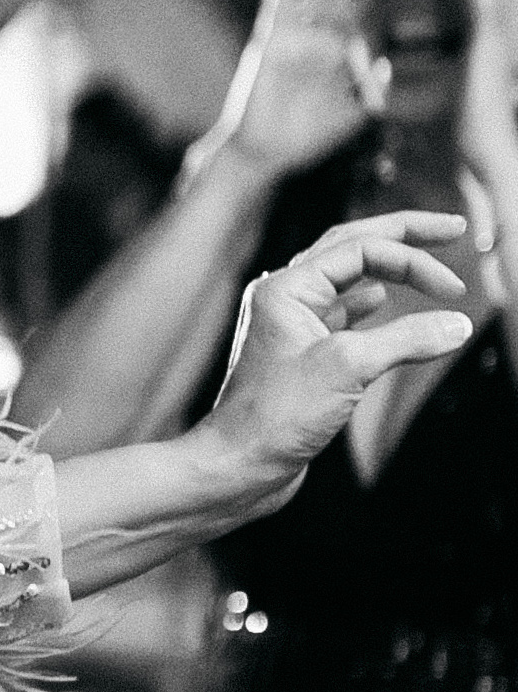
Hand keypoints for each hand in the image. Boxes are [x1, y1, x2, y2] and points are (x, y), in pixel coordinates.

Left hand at [201, 210, 472, 503]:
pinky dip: (369, 303)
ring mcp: (293, 327)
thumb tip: (454, 324)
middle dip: (403, 235)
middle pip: (352, 247)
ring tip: (426, 260)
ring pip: (348, 280)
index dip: (413, 260)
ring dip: (389, 268)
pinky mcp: (303, 357)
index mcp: (286, 289)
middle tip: (449, 227)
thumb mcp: (348, 368)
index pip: (360, 248)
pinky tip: (384, 300)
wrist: (237, 465)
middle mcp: (285, 300)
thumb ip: (407, 340)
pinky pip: (341, 314)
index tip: (452, 287)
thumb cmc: (269, 418)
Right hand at [204, 0, 389, 184]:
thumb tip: (385, 63)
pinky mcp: (270, 40)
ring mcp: (294, 37)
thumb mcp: (351, 114)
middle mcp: (318, 40)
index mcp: (339, 54)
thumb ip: (369, 90)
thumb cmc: (306, 137)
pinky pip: (276, 3)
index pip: (364, 13)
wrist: (265, 153)